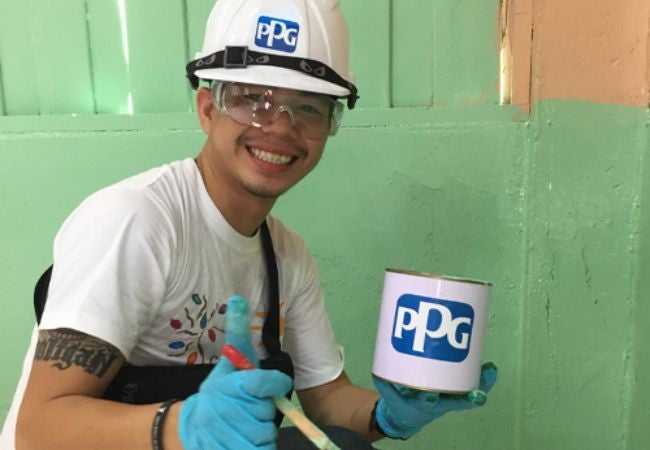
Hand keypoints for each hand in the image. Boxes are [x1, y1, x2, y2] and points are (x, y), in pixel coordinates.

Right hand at [178, 295, 292, 449]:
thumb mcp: (227, 363)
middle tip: (251, 408)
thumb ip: (237, 334)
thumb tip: (238, 298)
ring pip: (264, 435)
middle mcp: (222, 412)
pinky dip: (257, 447)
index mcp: (226, 386)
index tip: (277, 385)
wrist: (190, 428)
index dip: (275, 384)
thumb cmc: (217, 391)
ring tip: (247, 424)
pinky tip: (247, 440)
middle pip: (266, 413)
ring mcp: (223, 437)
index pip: (262, 383)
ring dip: (261, 432)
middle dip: (264, 411)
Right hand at [373, 362, 497, 438]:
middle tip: (478, 395)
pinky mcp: (456, 388)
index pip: (425, 404)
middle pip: (457, 403)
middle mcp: (440, 404)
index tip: (430, 395)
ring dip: (481, 384)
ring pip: (468, 393)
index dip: (427, 399)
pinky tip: (489, 367)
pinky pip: (471, 384)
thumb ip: (386, 383)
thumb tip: (380, 370)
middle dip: (468, 399)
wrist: (409, 415)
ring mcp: (450, 397)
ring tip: (491, 371)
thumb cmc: (402, 402)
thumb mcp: (390, 396)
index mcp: (422, 406)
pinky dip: (481, 377)